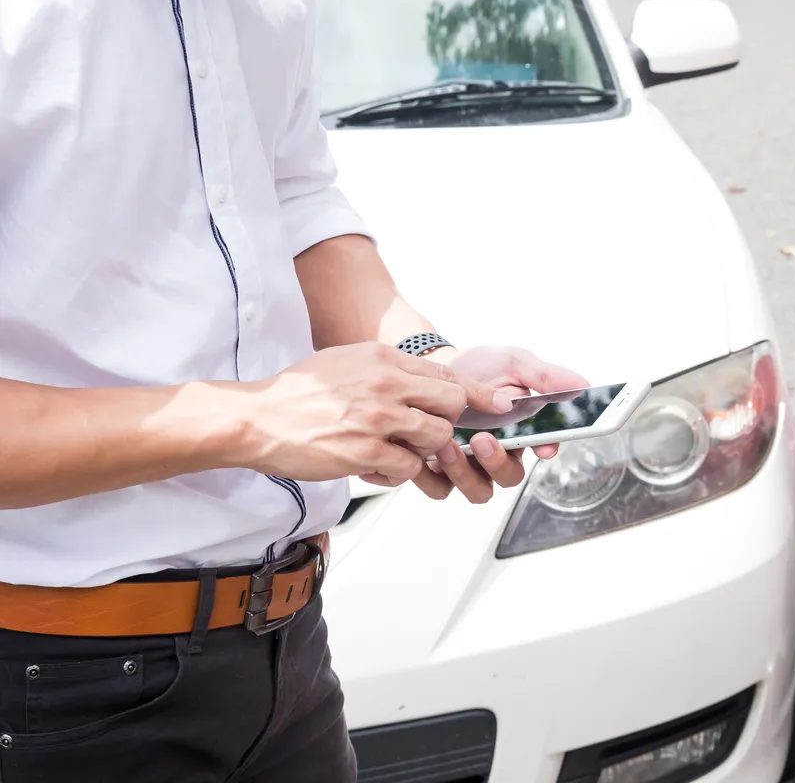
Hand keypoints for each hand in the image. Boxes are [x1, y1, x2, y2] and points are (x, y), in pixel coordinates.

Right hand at [237, 342, 501, 485]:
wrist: (257, 418)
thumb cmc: (300, 392)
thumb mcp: (349, 360)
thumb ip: (389, 369)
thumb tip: (426, 382)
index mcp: (385, 360)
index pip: (449, 375)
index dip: (479, 393)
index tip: (500, 404)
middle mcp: (386, 384)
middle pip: (452, 407)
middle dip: (447, 423)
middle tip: (427, 432)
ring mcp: (378, 419)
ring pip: (436, 439)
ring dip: (423, 451)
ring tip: (396, 449)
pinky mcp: (365, 452)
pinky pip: (408, 468)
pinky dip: (399, 471)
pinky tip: (376, 465)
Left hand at [419, 346, 588, 502]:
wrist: (435, 367)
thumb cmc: (480, 367)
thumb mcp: (514, 363)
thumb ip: (545, 376)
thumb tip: (583, 384)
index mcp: (524, 431)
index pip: (544, 448)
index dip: (546, 449)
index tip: (543, 444)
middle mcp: (500, 454)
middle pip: (510, 477)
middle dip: (498, 463)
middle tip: (483, 439)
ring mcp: (471, 465)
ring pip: (479, 491)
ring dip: (465, 473)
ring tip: (449, 444)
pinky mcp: (439, 472)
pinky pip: (440, 489)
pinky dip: (433, 477)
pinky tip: (426, 453)